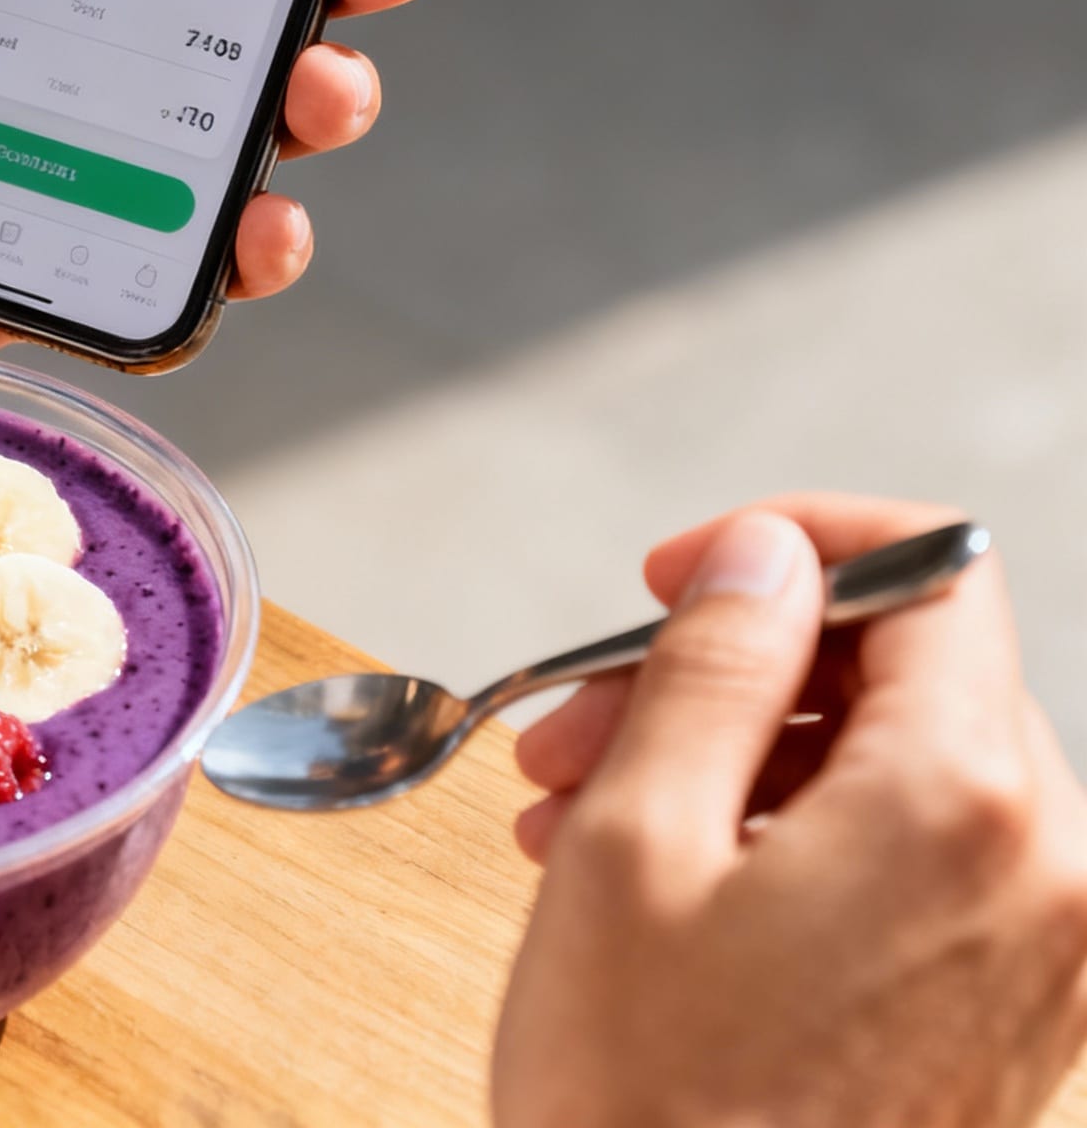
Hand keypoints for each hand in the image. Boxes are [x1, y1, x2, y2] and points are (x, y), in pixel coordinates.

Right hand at [494, 497, 1086, 1127]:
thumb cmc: (653, 1110)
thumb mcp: (637, 843)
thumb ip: (710, 665)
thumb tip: (761, 556)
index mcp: (966, 805)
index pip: (932, 570)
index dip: (788, 547)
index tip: (674, 576)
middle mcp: (1049, 871)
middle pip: (902, 674)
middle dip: (727, 672)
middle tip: (578, 725)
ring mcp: (1042, 955)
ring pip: (891, 769)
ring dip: (732, 758)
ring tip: (580, 817)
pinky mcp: (1008, 1015)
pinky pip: (908, 864)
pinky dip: (784, 838)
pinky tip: (657, 882)